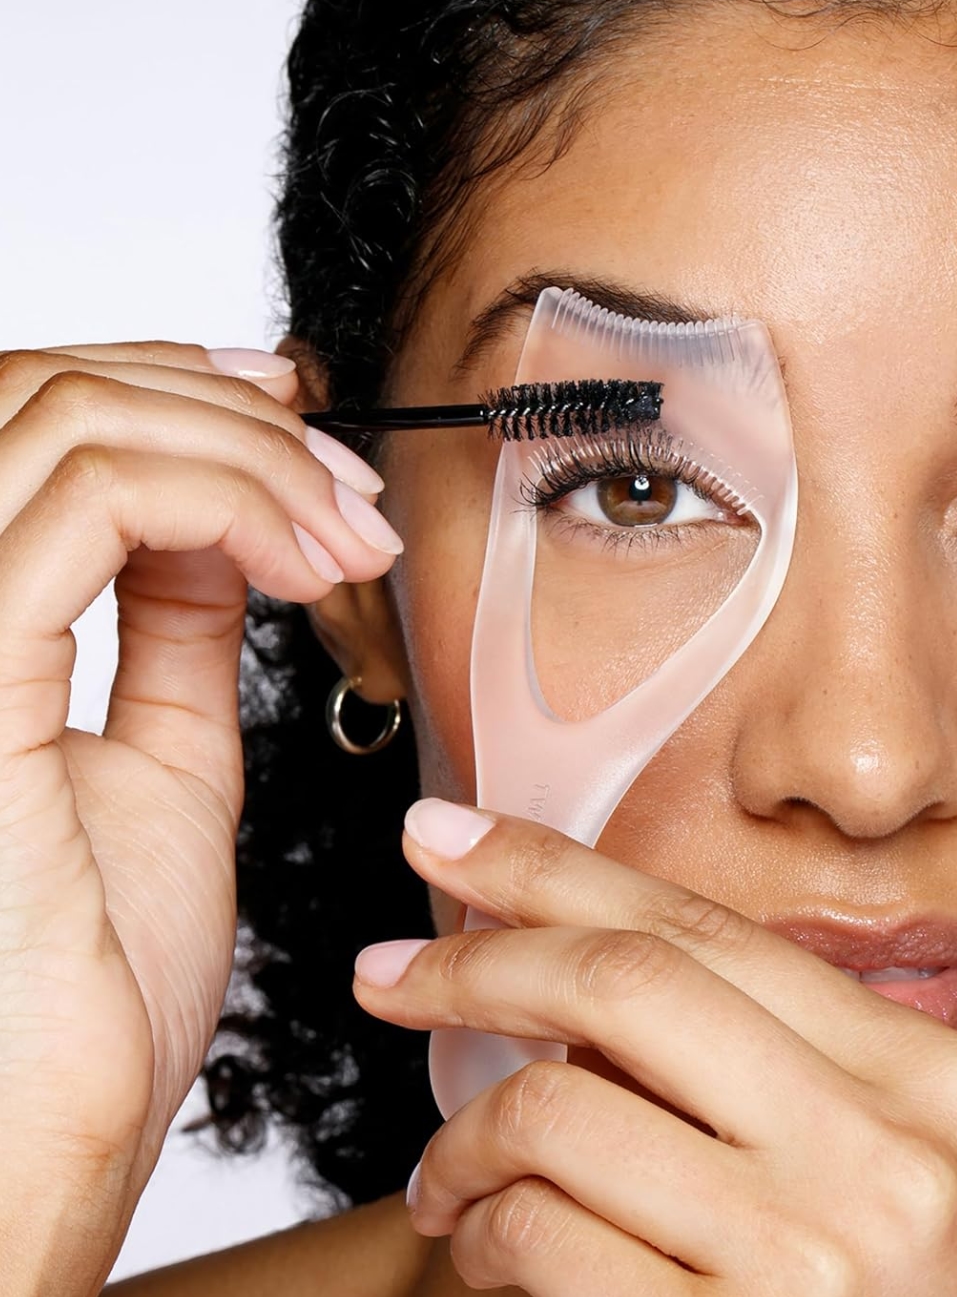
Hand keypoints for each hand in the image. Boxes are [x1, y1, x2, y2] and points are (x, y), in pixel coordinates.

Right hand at [0, 343, 399, 1290]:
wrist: (51, 1146)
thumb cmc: (85, 993)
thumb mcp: (150, 765)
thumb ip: (165, 631)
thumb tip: (210, 527)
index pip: (26, 423)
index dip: (166, 387)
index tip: (292, 415)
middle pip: (43, 393)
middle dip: (226, 413)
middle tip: (343, 484)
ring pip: (71, 419)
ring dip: (248, 452)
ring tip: (347, 533)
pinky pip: (93, 503)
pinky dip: (229, 498)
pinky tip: (312, 562)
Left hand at [354, 800, 956, 1295]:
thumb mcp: (891, 1161)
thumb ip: (768, 1061)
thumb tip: (568, 974)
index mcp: (923, 1073)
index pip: (706, 927)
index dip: (554, 868)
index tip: (451, 839)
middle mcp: (879, 1148)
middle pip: (624, 981)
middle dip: (477, 962)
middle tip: (387, 971)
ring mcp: (807, 1253)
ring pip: (557, 1110)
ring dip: (463, 1138)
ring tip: (447, 1179)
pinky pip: (546, 1237)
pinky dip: (485, 1231)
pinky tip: (487, 1246)